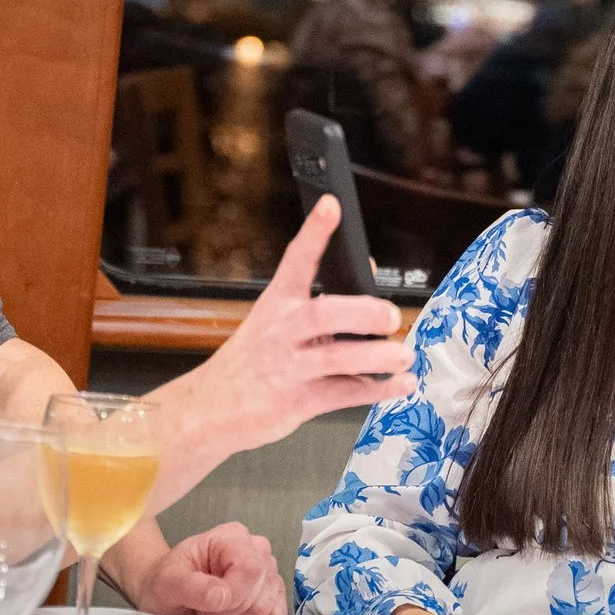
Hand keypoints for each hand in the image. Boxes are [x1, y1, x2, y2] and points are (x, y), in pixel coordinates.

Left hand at [127, 523, 287, 614]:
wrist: (169, 589)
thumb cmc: (167, 580)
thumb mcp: (168, 582)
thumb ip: (193, 587)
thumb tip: (222, 597)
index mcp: (233, 536)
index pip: (249, 570)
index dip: (232, 596)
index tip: (207, 606)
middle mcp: (256, 548)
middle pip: (259, 593)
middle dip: (229, 610)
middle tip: (205, 607)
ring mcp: (268, 570)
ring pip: (267, 608)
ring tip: (216, 609)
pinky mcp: (273, 591)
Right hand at [157, 197, 415, 459]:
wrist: (210, 408)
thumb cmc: (253, 360)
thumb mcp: (276, 320)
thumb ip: (320, 299)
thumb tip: (367, 269)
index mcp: (278, 303)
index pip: (296, 260)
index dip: (314, 232)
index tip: (330, 207)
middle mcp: (283, 330)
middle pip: (325, 313)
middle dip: (363, 312)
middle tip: (390, 316)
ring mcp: (289, 366)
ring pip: (338, 357)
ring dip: (377, 357)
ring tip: (403, 355)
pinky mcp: (298, 400)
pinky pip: (345, 393)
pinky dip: (378, 390)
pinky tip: (399, 384)